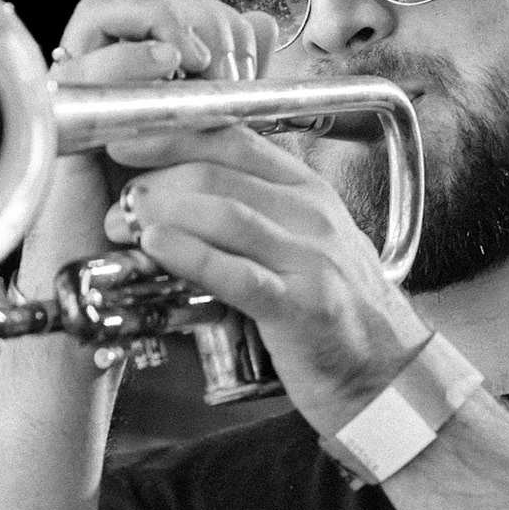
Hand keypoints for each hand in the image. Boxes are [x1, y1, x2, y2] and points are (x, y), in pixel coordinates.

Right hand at [16, 0, 278, 297]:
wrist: (124, 278)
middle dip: (198, 18)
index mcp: (142, 71)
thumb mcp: (214, 138)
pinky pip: (77, 60)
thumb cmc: (163, 216)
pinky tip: (165, 68)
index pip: (175, 0)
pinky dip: (126, 56)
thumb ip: (234, 82)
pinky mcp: (58, 119)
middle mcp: (104, 73)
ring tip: (196, 62)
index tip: (247, 65)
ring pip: (99, 11)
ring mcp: (77, 92)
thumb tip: (261, 24)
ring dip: (162, 24)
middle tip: (226, 68)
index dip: (218, 17)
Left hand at [99, 123, 431, 435]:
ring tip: (124, 224)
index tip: (125, 140)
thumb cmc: (336, 311)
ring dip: (163, 213)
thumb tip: (177, 194)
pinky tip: (157, 247)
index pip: (232, 140)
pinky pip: (238, 273)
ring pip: (225, 214)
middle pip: (218, 174)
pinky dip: (191, 255)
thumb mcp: (301, 243)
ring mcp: (310, 258)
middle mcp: (311, 214)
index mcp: (307, 190)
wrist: (390, 374)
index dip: (171, 135)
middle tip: (118, 204)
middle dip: (156, 182)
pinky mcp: (302, 306)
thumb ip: (254, 212)